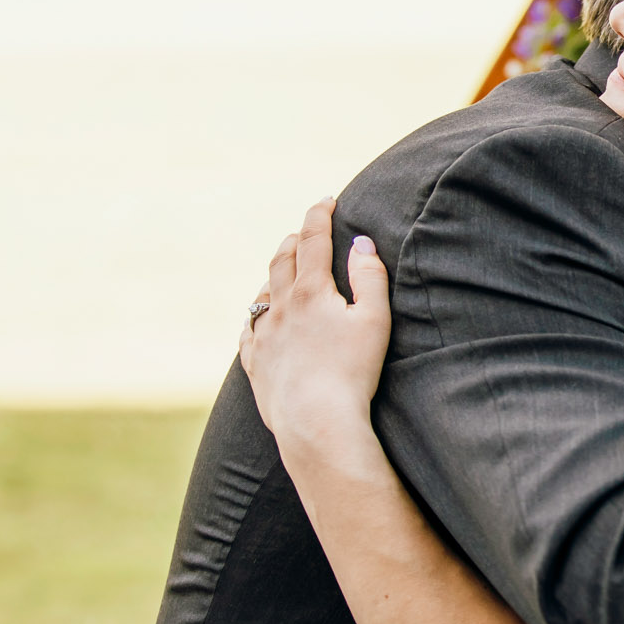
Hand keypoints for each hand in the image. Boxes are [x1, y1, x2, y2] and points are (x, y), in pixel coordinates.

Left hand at [238, 198, 391, 464]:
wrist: (315, 423)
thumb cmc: (352, 372)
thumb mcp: (375, 320)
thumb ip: (370, 277)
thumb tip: (361, 243)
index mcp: (311, 292)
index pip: (313, 240)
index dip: (319, 215)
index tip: (326, 201)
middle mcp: (281, 308)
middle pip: (282, 260)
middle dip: (294, 239)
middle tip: (304, 231)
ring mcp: (263, 337)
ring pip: (262, 293)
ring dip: (274, 273)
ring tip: (283, 267)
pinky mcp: (256, 365)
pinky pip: (248, 331)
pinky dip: (255, 316)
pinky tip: (258, 319)